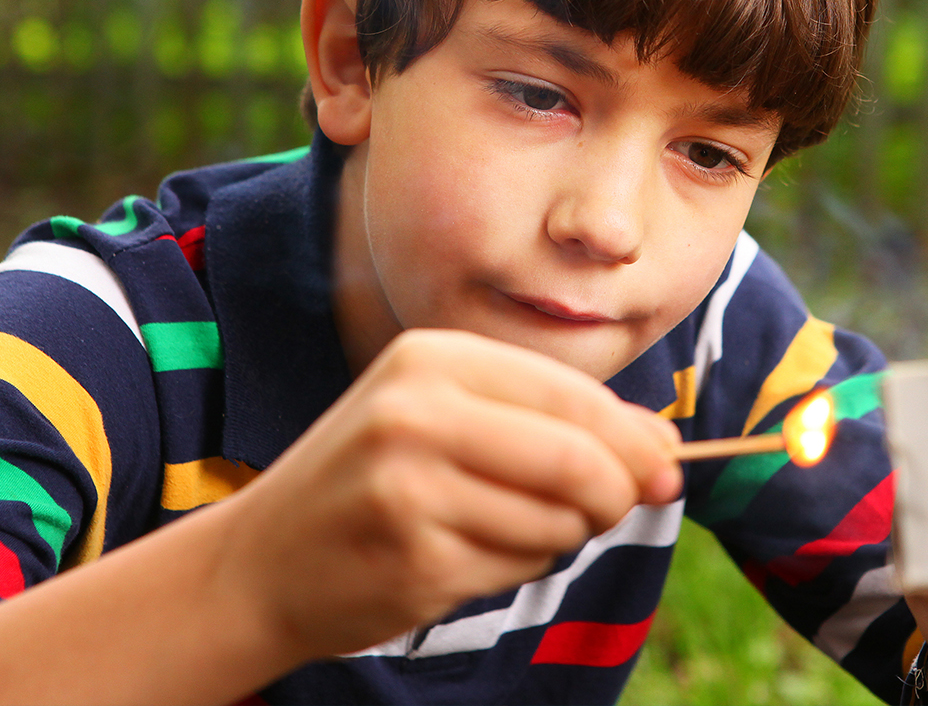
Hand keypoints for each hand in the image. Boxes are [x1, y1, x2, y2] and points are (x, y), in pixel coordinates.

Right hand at [214, 328, 681, 665]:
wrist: (261, 561)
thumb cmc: (376, 481)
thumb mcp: (453, 419)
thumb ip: (556, 423)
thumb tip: (665, 449)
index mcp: (434, 357)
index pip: (575, 395)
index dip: (635, 440)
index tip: (665, 469)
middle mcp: (417, 411)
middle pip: (580, 459)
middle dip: (613, 494)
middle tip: (604, 511)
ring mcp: (409, 486)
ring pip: (557, 522)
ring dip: (556, 538)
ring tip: (496, 528)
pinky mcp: (412, 557)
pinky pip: (518, 568)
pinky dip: (514, 570)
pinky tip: (461, 558)